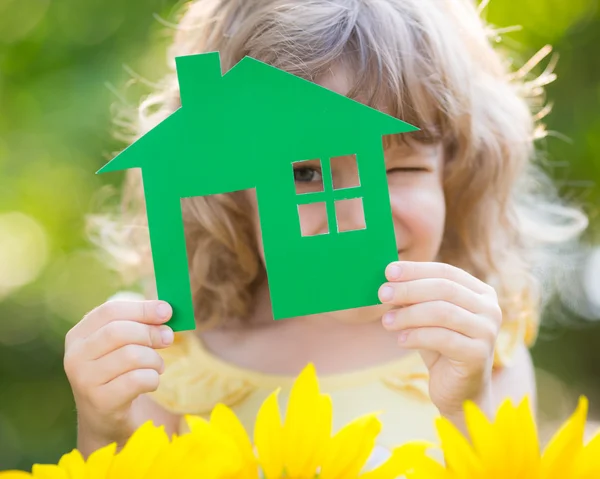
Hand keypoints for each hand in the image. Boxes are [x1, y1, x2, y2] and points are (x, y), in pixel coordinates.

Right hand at [64, 300, 173, 449]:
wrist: (105, 417)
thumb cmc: (119, 371)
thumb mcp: (123, 344)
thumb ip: (140, 324)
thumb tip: (165, 310)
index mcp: (79, 335)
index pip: (110, 311)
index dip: (141, 308)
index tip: (167, 311)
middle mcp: (75, 356)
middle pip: (119, 331)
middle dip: (150, 332)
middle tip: (168, 338)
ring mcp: (84, 380)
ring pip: (131, 355)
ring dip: (154, 359)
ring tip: (157, 365)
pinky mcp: (99, 401)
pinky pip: (137, 380)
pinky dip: (153, 378)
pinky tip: (150, 382)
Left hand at [378, 261, 501, 418]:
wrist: (459, 391)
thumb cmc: (440, 348)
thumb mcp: (426, 317)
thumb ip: (414, 298)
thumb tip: (388, 280)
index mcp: (480, 292)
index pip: (445, 272)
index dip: (415, 270)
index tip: (388, 271)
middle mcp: (490, 308)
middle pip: (444, 288)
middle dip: (409, 289)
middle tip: (382, 294)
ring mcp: (487, 331)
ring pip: (442, 312)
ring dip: (409, 314)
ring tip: (386, 322)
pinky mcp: (478, 354)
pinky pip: (441, 338)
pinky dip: (416, 336)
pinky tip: (401, 340)